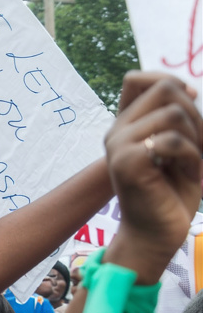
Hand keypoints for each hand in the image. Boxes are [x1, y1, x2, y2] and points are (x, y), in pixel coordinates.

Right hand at [104, 73, 201, 282]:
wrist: (156, 234)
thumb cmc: (171, 193)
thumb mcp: (179, 146)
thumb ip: (176, 118)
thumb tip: (189, 89)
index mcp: (125, 126)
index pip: (139, 78)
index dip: (171, 83)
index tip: (189, 111)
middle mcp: (117, 131)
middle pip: (166, 88)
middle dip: (195, 114)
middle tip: (198, 146)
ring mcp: (119, 146)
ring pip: (174, 113)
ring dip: (196, 138)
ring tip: (192, 164)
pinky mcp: (128, 162)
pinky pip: (172, 140)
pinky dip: (192, 157)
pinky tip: (190, 175)